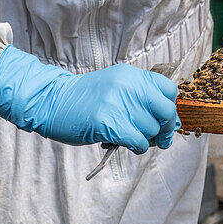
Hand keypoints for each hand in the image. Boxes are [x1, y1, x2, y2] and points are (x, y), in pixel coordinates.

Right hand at [0, 45, 179, 151]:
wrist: (52, 101)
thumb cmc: (85, 100)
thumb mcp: (116, 87)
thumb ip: (140, 98)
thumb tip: (170, 123)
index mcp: (131, 75)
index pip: (168, 89)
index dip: (169, 107)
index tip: (163, 119)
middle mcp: (128, 86)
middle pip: (166, 110)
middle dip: (165, 128)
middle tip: (159, 138)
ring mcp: (119, 103)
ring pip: (151, 129)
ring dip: (146, 139)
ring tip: (132, 138)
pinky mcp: (109, 123)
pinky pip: (138, 141)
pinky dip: (138, 148)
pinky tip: (129, 145)